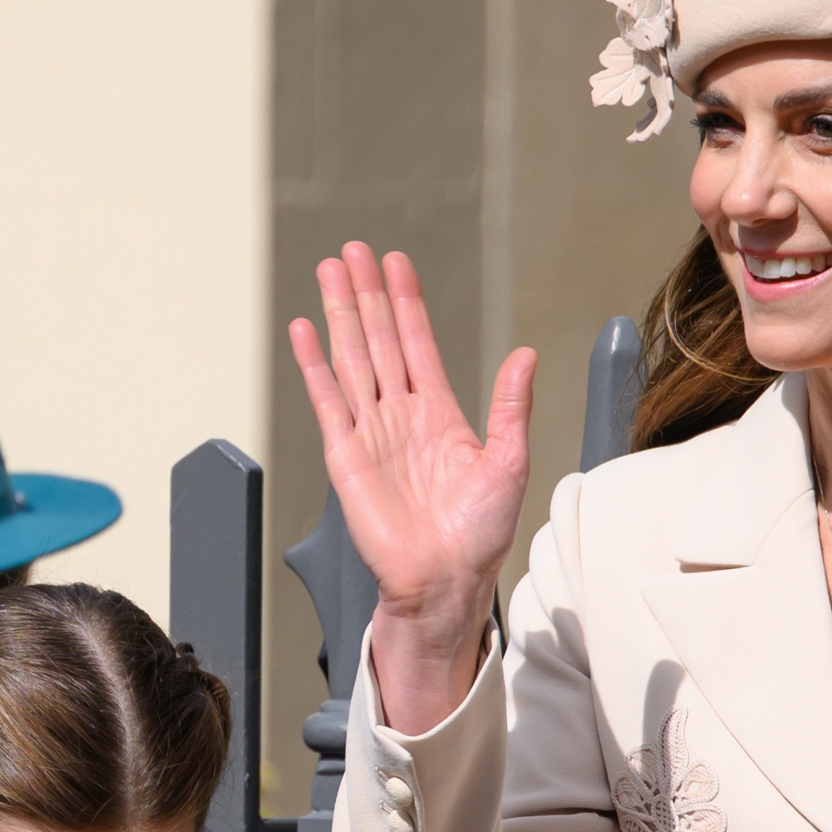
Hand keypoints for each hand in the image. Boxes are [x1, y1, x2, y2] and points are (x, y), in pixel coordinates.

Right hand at [288, 244, 536, 734]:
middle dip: (367, 294)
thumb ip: (510, 408)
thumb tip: (525, 355)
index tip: (396, 263)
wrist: (444, 582)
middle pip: (379, 340)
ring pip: (352, 358)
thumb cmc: (479, 537)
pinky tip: (305, 328)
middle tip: (354, 250)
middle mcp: (402, 418)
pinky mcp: (346, 456)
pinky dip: (315, 364)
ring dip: (340, 314)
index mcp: (440, 416)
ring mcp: (371, 434)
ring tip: (329, 269)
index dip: (407, 303)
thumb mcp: (509, 464)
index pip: (418, 344)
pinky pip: (328, 399)